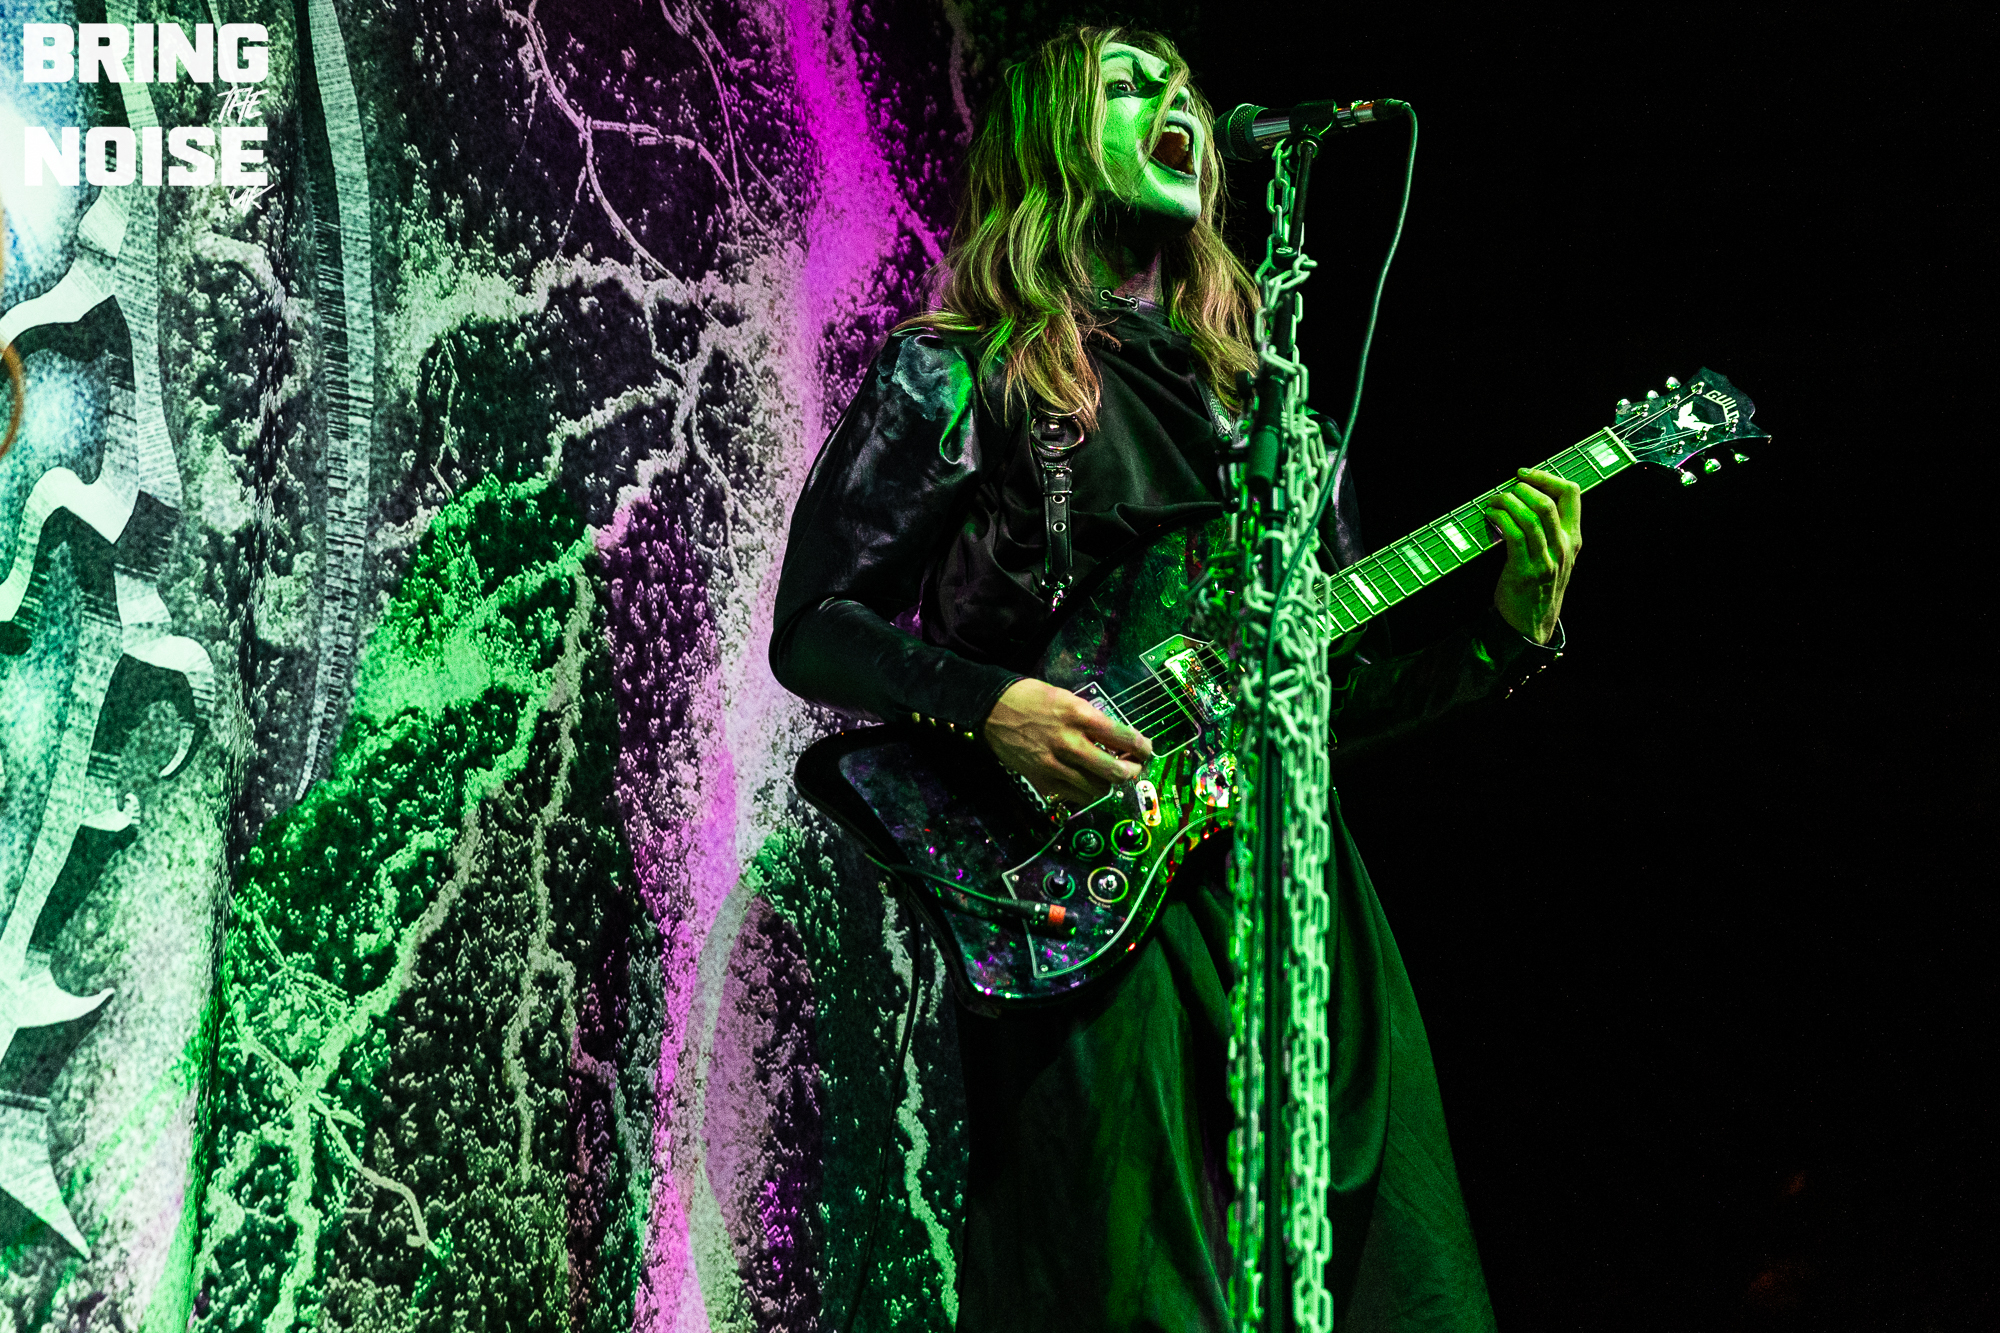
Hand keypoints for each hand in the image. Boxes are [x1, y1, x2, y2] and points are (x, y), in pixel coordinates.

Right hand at [983, 678, 1153, 804]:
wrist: (993, 709)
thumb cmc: (1032, 698)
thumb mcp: (1067, 698)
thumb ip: (1092, 720)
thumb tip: (1117, 740)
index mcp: (1079, 716)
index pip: (1124, 738)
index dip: (1142, 747)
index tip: (1146, 750)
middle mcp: (1070, 743)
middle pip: (1117, 771)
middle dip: (1132, 771)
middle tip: (1133, 766)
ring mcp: (1055, 766)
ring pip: (1098, 789)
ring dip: (1107, 782)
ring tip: (1106, 773)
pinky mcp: (1042, 781)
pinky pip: (1075, 796)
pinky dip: (1084, 790)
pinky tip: (1082, 778)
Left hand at [1487, 467, 1581, 643]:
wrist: (1532, 624)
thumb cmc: (1538, 586)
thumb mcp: (1556, 556)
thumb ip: (1551, 531)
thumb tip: (1526, 498)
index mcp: (1574, 539)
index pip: (1572, 494)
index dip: (1547, 477)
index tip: (1524, 473)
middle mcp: (1564, 547)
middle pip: (1548, 502)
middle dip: (1522, 488)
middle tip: (1504, 490)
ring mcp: (1546, 560)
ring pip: (1531, 516)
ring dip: (1507, 502)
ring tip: (1493, 501)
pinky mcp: (1525, 571)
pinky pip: (1514, 535)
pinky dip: (1500, 519)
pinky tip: (1490, 516)